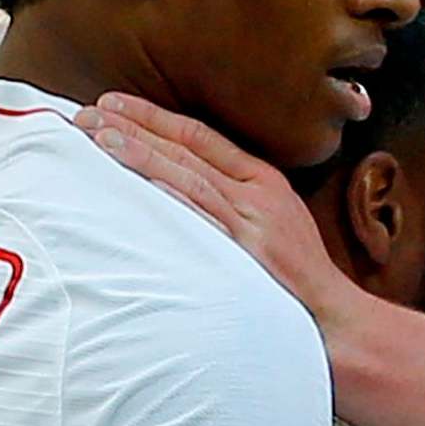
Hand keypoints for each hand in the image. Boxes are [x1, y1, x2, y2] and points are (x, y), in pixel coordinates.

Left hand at [78, 93, 363, 331]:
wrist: (335, 320)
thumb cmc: (297, 283)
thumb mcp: (271, 229)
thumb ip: (232, 208)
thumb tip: (178, 195)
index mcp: (263, 181)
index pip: (200, 136)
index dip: (155, 117)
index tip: (114, 105)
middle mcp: (256, 192)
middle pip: (187, 146)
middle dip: (135, 124)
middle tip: (88, 110)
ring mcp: (252, 220)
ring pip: (187, 173)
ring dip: (140, 150)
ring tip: (98, 134)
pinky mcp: (247, 250)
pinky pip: (202, 214)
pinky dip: (172, 191)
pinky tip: (143, 176)